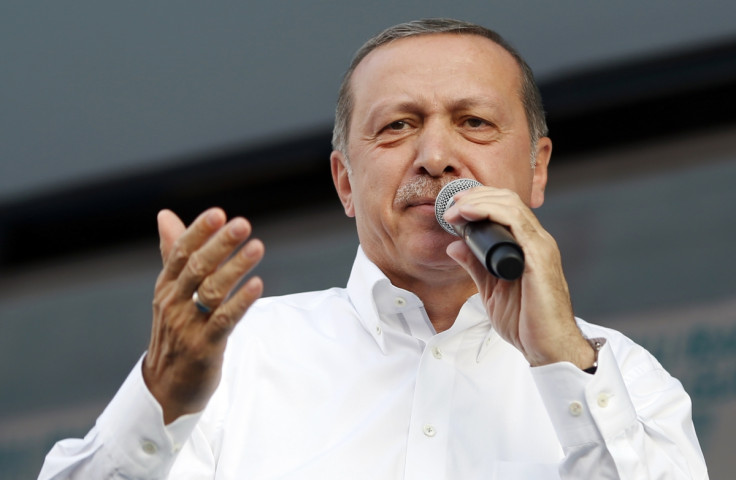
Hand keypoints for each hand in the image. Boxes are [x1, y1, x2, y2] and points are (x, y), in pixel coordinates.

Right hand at [143, 208, 263, 423]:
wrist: (165, 387)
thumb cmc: (173, 333)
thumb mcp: (169, 292)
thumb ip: (173, 253)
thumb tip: (165, 214)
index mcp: (166, 287)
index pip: (180, 253)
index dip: (198, 232)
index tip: (218, 213)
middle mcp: (173, 303)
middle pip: (197, 267)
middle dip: (220, 244)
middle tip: (243, 224)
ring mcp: (187, 325)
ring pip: (212, 291)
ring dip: (236, 268)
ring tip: (257, 247)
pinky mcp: (204, 347)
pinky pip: (224, 321)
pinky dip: (241, 302)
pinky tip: (257, 285)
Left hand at [443, 187, 593, 368]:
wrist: (548, 348)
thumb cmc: (527, 322)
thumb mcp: (491, 289)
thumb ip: (475, 265)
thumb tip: (455, 245)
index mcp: (527, 247)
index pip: (506, 208)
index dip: (479, 200)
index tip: (454, 205)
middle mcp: (536, 241)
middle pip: (508, 200)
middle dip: (476, 196)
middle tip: (451, 204)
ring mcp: (540, 247)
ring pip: (511, 205)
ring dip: (479, 201)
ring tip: (456, 209)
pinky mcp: (539, 257)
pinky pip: (516, 223)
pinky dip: (491, 212)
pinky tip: (471, 214)